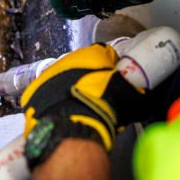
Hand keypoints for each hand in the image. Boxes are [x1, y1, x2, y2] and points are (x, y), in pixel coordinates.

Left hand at [21, 44, 148, 168]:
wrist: (71, 125)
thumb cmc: (103, 107)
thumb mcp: (131, 99)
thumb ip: (138, 93)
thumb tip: (144, 96)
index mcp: (94, 54)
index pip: (105, 54)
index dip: (111, 69)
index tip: (114, 82)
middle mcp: (70, 58)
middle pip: (82, 66)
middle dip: (89, 78)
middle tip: (98, 98)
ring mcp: (50, 73)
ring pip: (64, 78)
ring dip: (71, 88)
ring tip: (80, 108)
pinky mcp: (35, 91)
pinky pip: (48, 93)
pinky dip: (55, 100)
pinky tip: (64, 114)